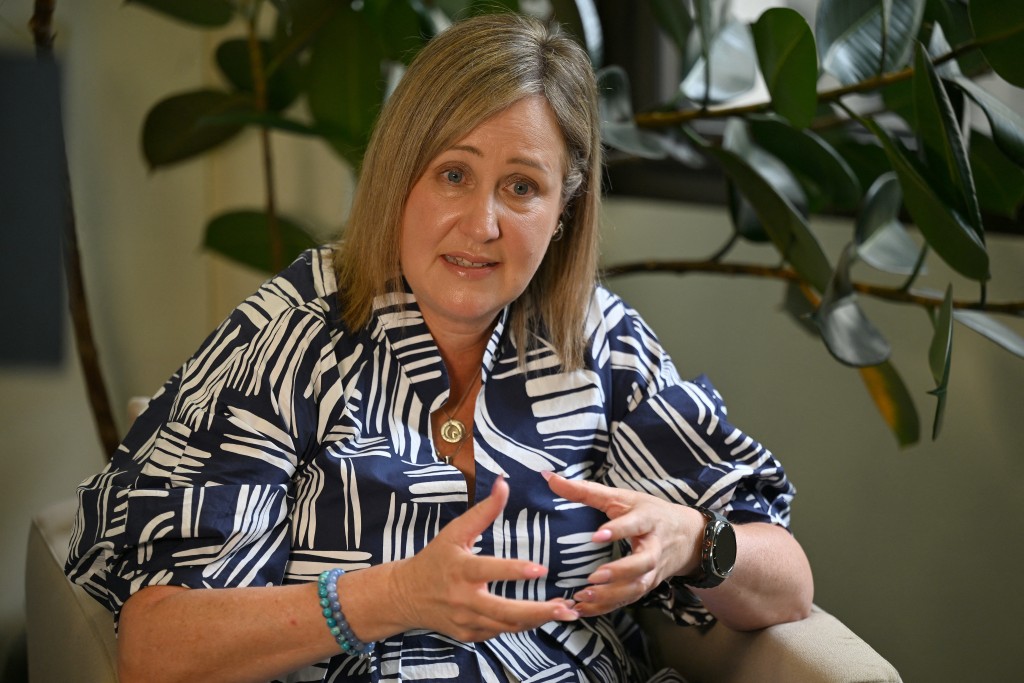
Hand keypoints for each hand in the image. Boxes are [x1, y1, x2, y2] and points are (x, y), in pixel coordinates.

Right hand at [389, 477, 578, 640]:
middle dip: (537, 611)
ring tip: (564, 613)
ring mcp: (466, 621)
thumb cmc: (435, 559)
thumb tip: (503, 483)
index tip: (541, 569)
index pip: (489, 570)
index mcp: (461, 570)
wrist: (405, 595)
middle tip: (565, 607)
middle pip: (504, 611)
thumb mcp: (455, 532)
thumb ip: (483, 511)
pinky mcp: (469, 635)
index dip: (515, 571)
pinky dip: (520, 626)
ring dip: (536, 620)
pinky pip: (499, 633)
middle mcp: (464, 599)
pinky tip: (540, 618)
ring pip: (506, 626)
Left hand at [542, 471, 704, 617]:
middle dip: (620, 571)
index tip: (596, 536)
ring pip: (637, 587)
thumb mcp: (621, 497)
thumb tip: (548, 477)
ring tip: (583, 596)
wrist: (688, 537)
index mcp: (647, 520)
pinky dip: (607, 607)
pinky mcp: (647, 586)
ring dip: (611, 594)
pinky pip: (628, 600)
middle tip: (594, 577)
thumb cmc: (649, 513)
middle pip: (643, 563)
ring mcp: (653, 571)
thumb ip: (585, 491)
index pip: (635, 524)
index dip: (618, 530)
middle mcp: (654, 548)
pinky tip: (583, 608)